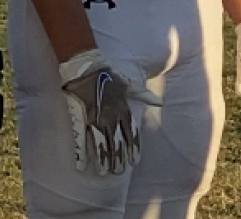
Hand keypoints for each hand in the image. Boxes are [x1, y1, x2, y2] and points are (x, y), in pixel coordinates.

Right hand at [58, 49, 160, 174]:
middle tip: (120, 171)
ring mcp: (95, 120)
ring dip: (104, 160)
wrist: (86, 68)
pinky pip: (81, 140)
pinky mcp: (80, 119)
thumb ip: (143, 95)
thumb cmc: (108, 75)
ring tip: (106, 172)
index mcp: (123, 110)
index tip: (135, 161)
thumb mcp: (129, 84)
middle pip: (117, 143)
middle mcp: (111, 118)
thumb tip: (160, 102)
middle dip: (119, 159)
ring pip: (102, 145)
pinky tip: (82, 166)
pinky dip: (81, 153)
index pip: (131, 134)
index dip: (133, 149)